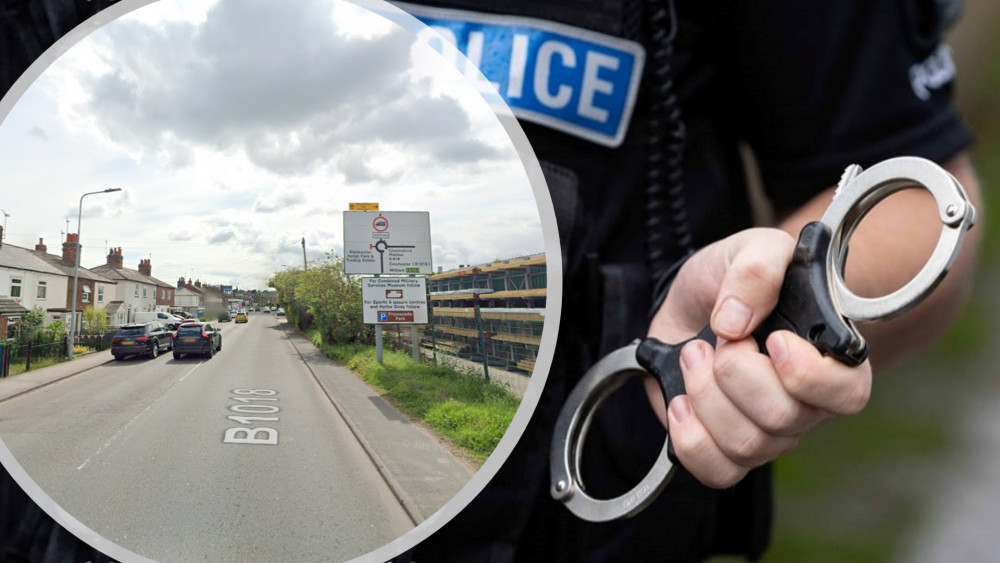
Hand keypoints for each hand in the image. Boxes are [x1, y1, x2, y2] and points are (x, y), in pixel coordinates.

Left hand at [643, 228, 872, 487]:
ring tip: (694, 355)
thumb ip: (756, 269)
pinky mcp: (725, 448)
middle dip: (735, 371)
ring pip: (746, 445)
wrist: (690, 302)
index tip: (772, 340)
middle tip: (717, 338)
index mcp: (828, 356)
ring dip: (705, 394)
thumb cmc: (733, 280)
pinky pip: (717, 470)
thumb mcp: (748, 250)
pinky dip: (690, 437)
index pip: (847, 393)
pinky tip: (681, 401)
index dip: (808, 375)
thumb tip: (736, 320)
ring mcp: (766, 432)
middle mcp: (804, 404)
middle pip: (781, 419)